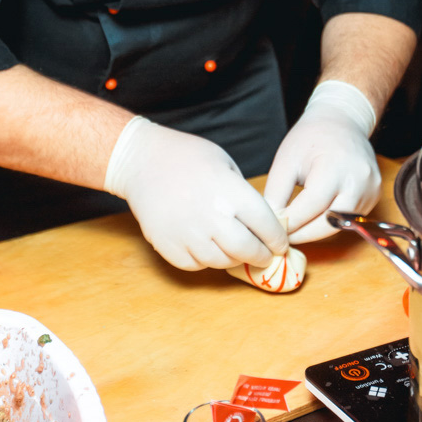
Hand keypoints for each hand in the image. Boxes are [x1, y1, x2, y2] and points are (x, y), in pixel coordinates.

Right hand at [105, 118, 287, 271]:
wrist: (141, 160)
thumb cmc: (187, 156)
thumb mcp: (225, 163)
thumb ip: (243, 194)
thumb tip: (261, 222)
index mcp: (229, 192)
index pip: (266, 225)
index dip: (277, 238)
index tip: (280, 243)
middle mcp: (210, 216)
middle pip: (246, 250)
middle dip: (261, 256)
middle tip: (265, 255)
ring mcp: (187, 234)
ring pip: (222, 262)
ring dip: (234, 259)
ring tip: (236, 250)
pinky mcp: (168, 246)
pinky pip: (196, 265)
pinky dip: (207, 261)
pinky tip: (209, 247)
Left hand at [264, 80, 381, 243]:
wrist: (342, 119)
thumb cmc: (311, 136)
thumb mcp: (286, 159)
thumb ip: (276, 193)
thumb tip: (271, 223)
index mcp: (335, 168)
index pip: (312, 207)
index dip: (292, 223)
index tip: (275, 230)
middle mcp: (358, 181)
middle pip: (330, 223)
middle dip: (304, 233)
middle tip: (284, 237)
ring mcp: (371, 190)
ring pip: (342, 225)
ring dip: (317, 230)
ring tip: (296, 228)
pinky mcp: (374, 195)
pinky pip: (351, 218)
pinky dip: (331, 221)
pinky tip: (314, 218)